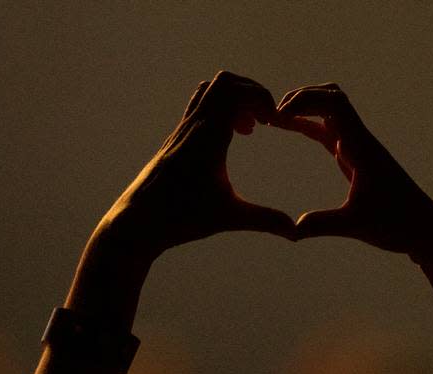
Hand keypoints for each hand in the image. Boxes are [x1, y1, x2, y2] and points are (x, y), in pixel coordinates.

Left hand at [94, 72, 296, 267]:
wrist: (137, 222)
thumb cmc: (180, 218)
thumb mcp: (228, 218)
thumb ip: (265, 220)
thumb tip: (296, 232)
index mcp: (208, 136)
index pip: (236, 92)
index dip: (262, 98)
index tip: (275, 122)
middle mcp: (193, 126)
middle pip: (224, 82)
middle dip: (251, 93)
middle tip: (264, 121)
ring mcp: (182, 131)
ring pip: (209, 91)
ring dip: (233, 100)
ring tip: (247, 129)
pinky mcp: (175, 140)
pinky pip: (199, 107)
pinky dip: (219, 111)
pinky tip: (227, 140)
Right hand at [276, 84, 432, 259]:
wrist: (424, 230)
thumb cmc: (397, 226)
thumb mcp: (356, 226)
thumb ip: (323, 225)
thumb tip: (293, 230)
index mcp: (362, 148)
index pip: (334, 103)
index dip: (303, 101)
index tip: (278, 117)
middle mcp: (361, 141)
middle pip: (331, 96)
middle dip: (301, 98)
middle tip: (271, 113)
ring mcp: (359, 148)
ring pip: (331, 110)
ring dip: (304, 107)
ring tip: (275, 118)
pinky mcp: (356, 158)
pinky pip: (329, 131)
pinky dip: (308, 124)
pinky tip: (289, 127)